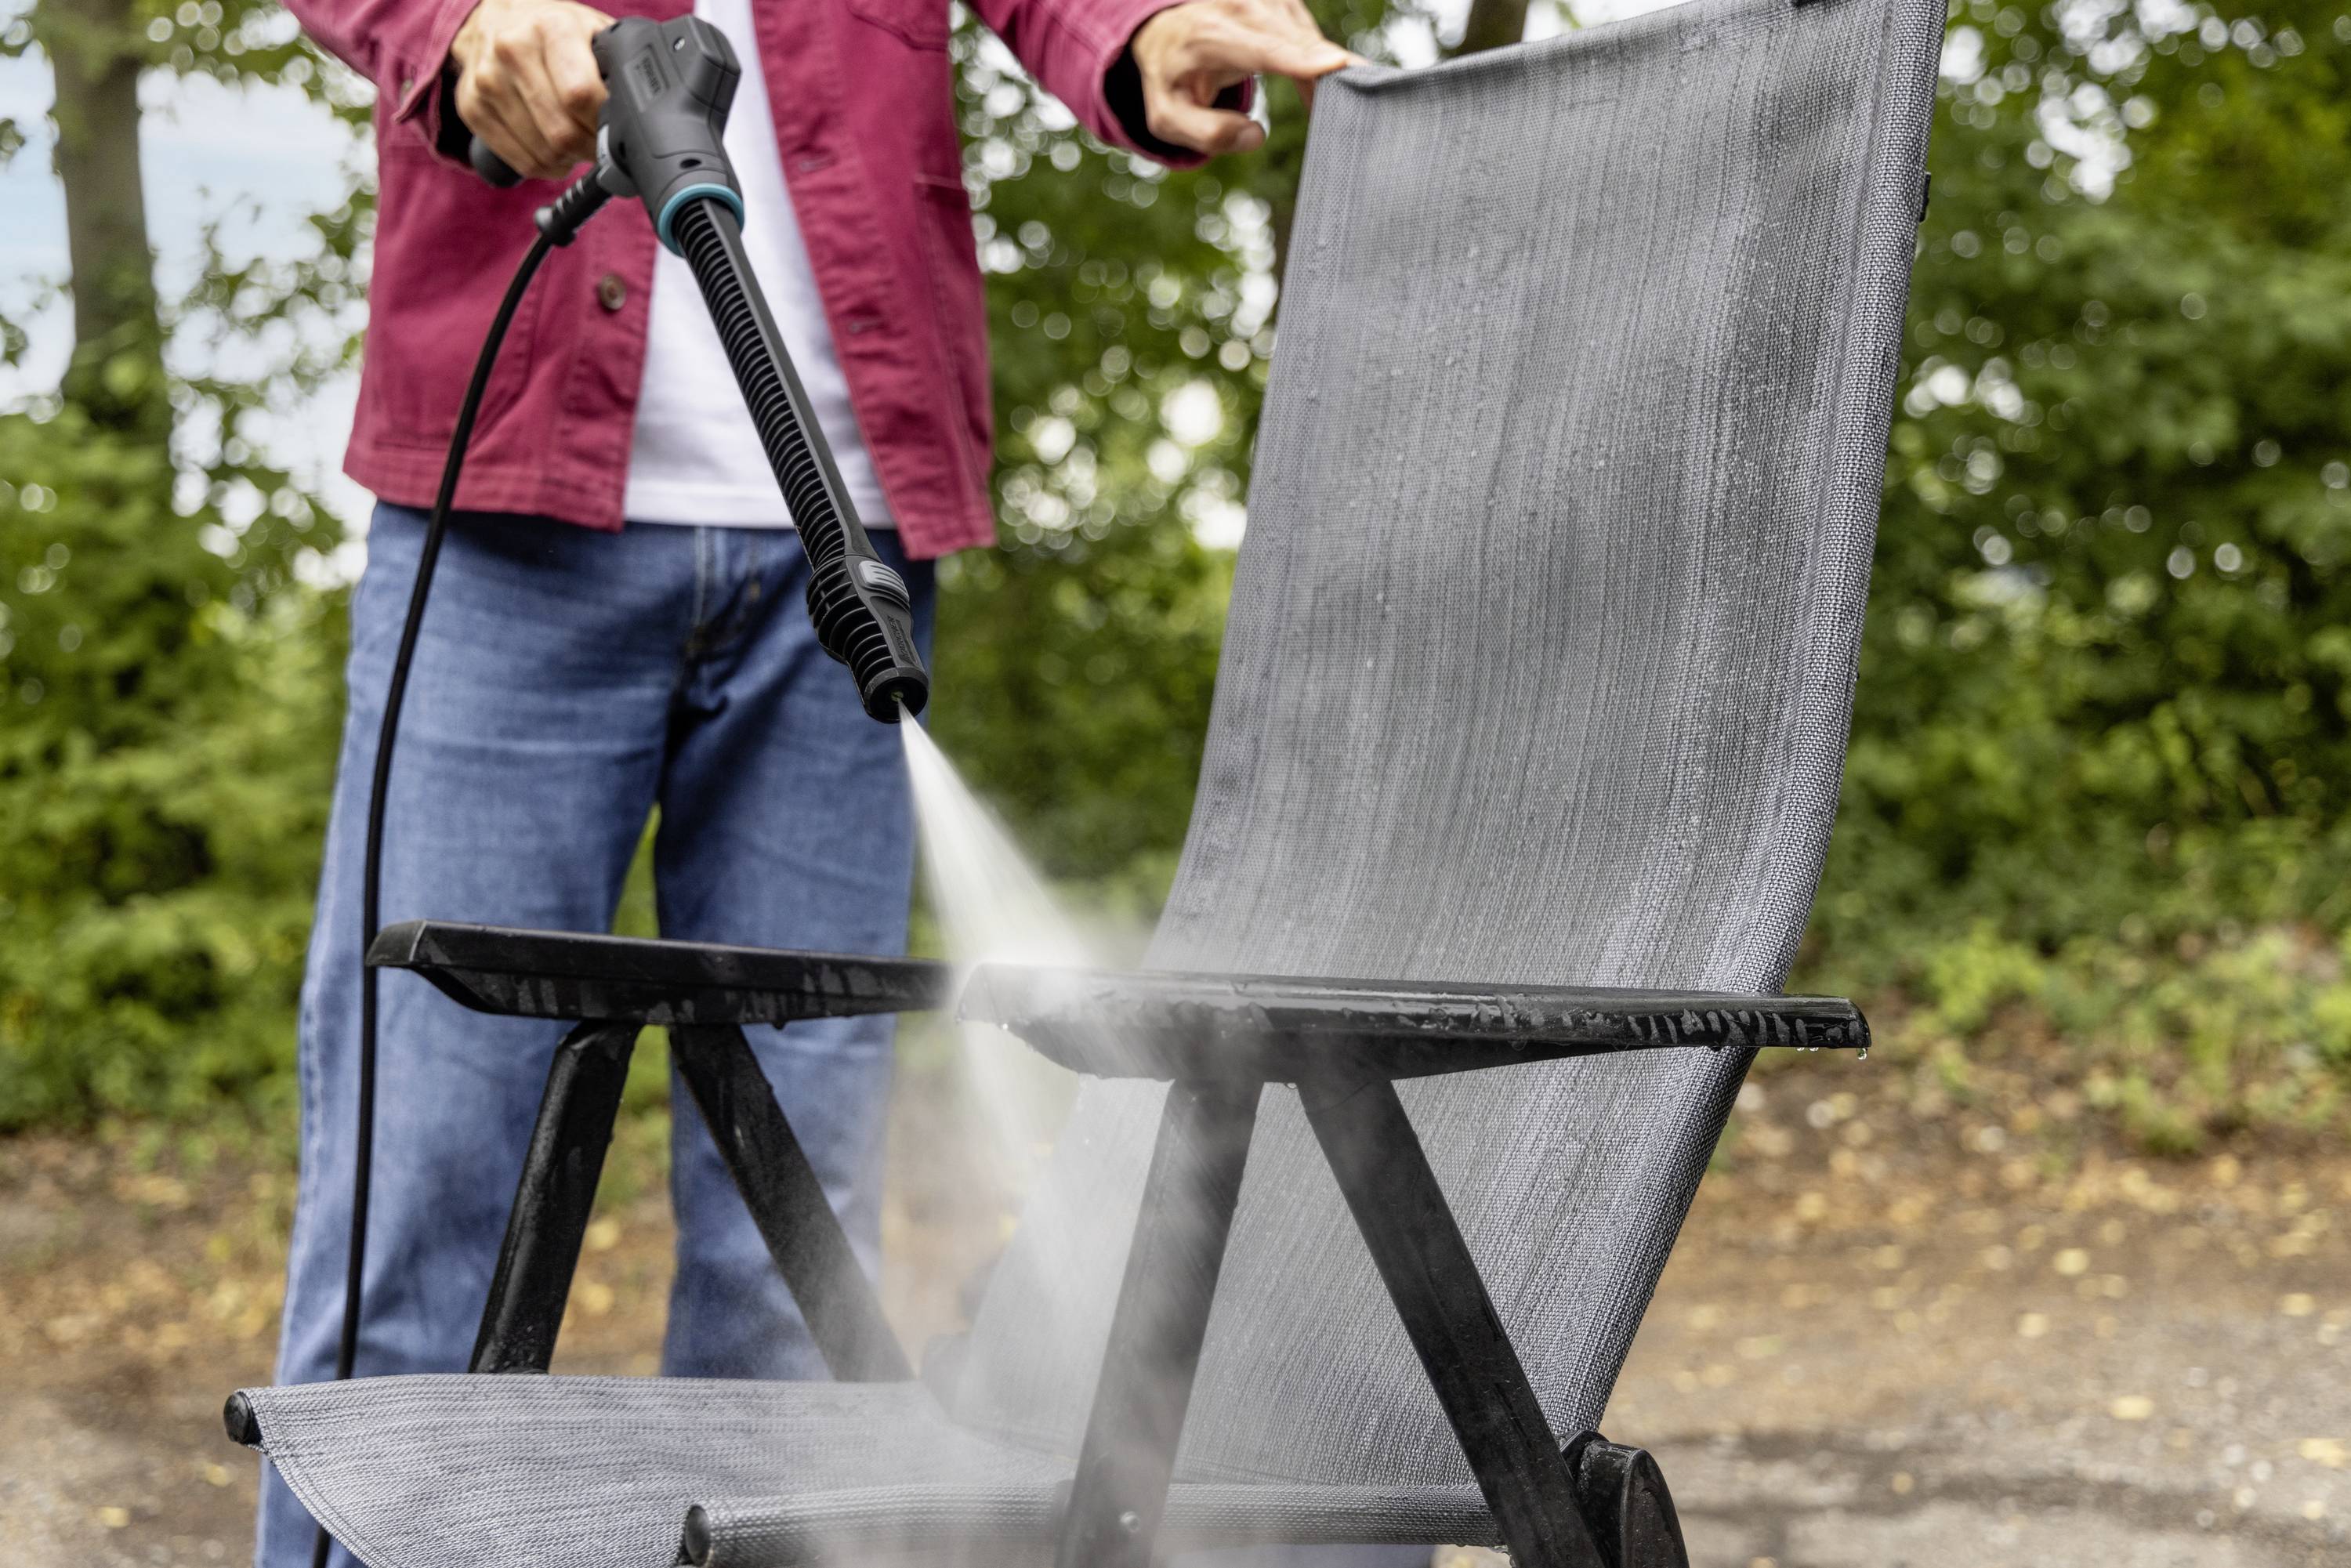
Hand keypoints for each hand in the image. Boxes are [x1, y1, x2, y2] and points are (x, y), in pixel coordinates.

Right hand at [450, 0, 614, 180]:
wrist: (493, 16)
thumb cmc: (551, 28)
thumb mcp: (589, 29)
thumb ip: (614, 65)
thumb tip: (641, 112)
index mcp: (550, 27)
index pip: (582, 95)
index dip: (605, 124)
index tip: (616, 129)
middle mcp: (512, 50)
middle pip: (562, 131)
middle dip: (591, 148)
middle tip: (600, 145)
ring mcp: (487, 80)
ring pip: (543, 152)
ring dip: (569, 159)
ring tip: (577, 142)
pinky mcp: (471, 106)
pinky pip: (519, 161)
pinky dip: (545, 166)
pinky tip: (552, 150)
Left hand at [1130, 0, 1363, 155]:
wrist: (1167, 32)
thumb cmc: (1173, 79)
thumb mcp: (1169, 117)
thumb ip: (1207, 133)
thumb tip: (1256, 136)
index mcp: (1212, 35)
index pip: (1264, 47)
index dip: (1302, 59)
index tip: (1336, 66)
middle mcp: (1242, 7)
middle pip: (1299, 41)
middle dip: (1332, 68)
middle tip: (1368, 97)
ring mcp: (1268, 2)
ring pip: (1312, 39)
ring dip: (1326, 72)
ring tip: (1336, 105)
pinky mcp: (1285, 4)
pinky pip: (1313, 37)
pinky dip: (1320, 64)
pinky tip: (1321, 87)